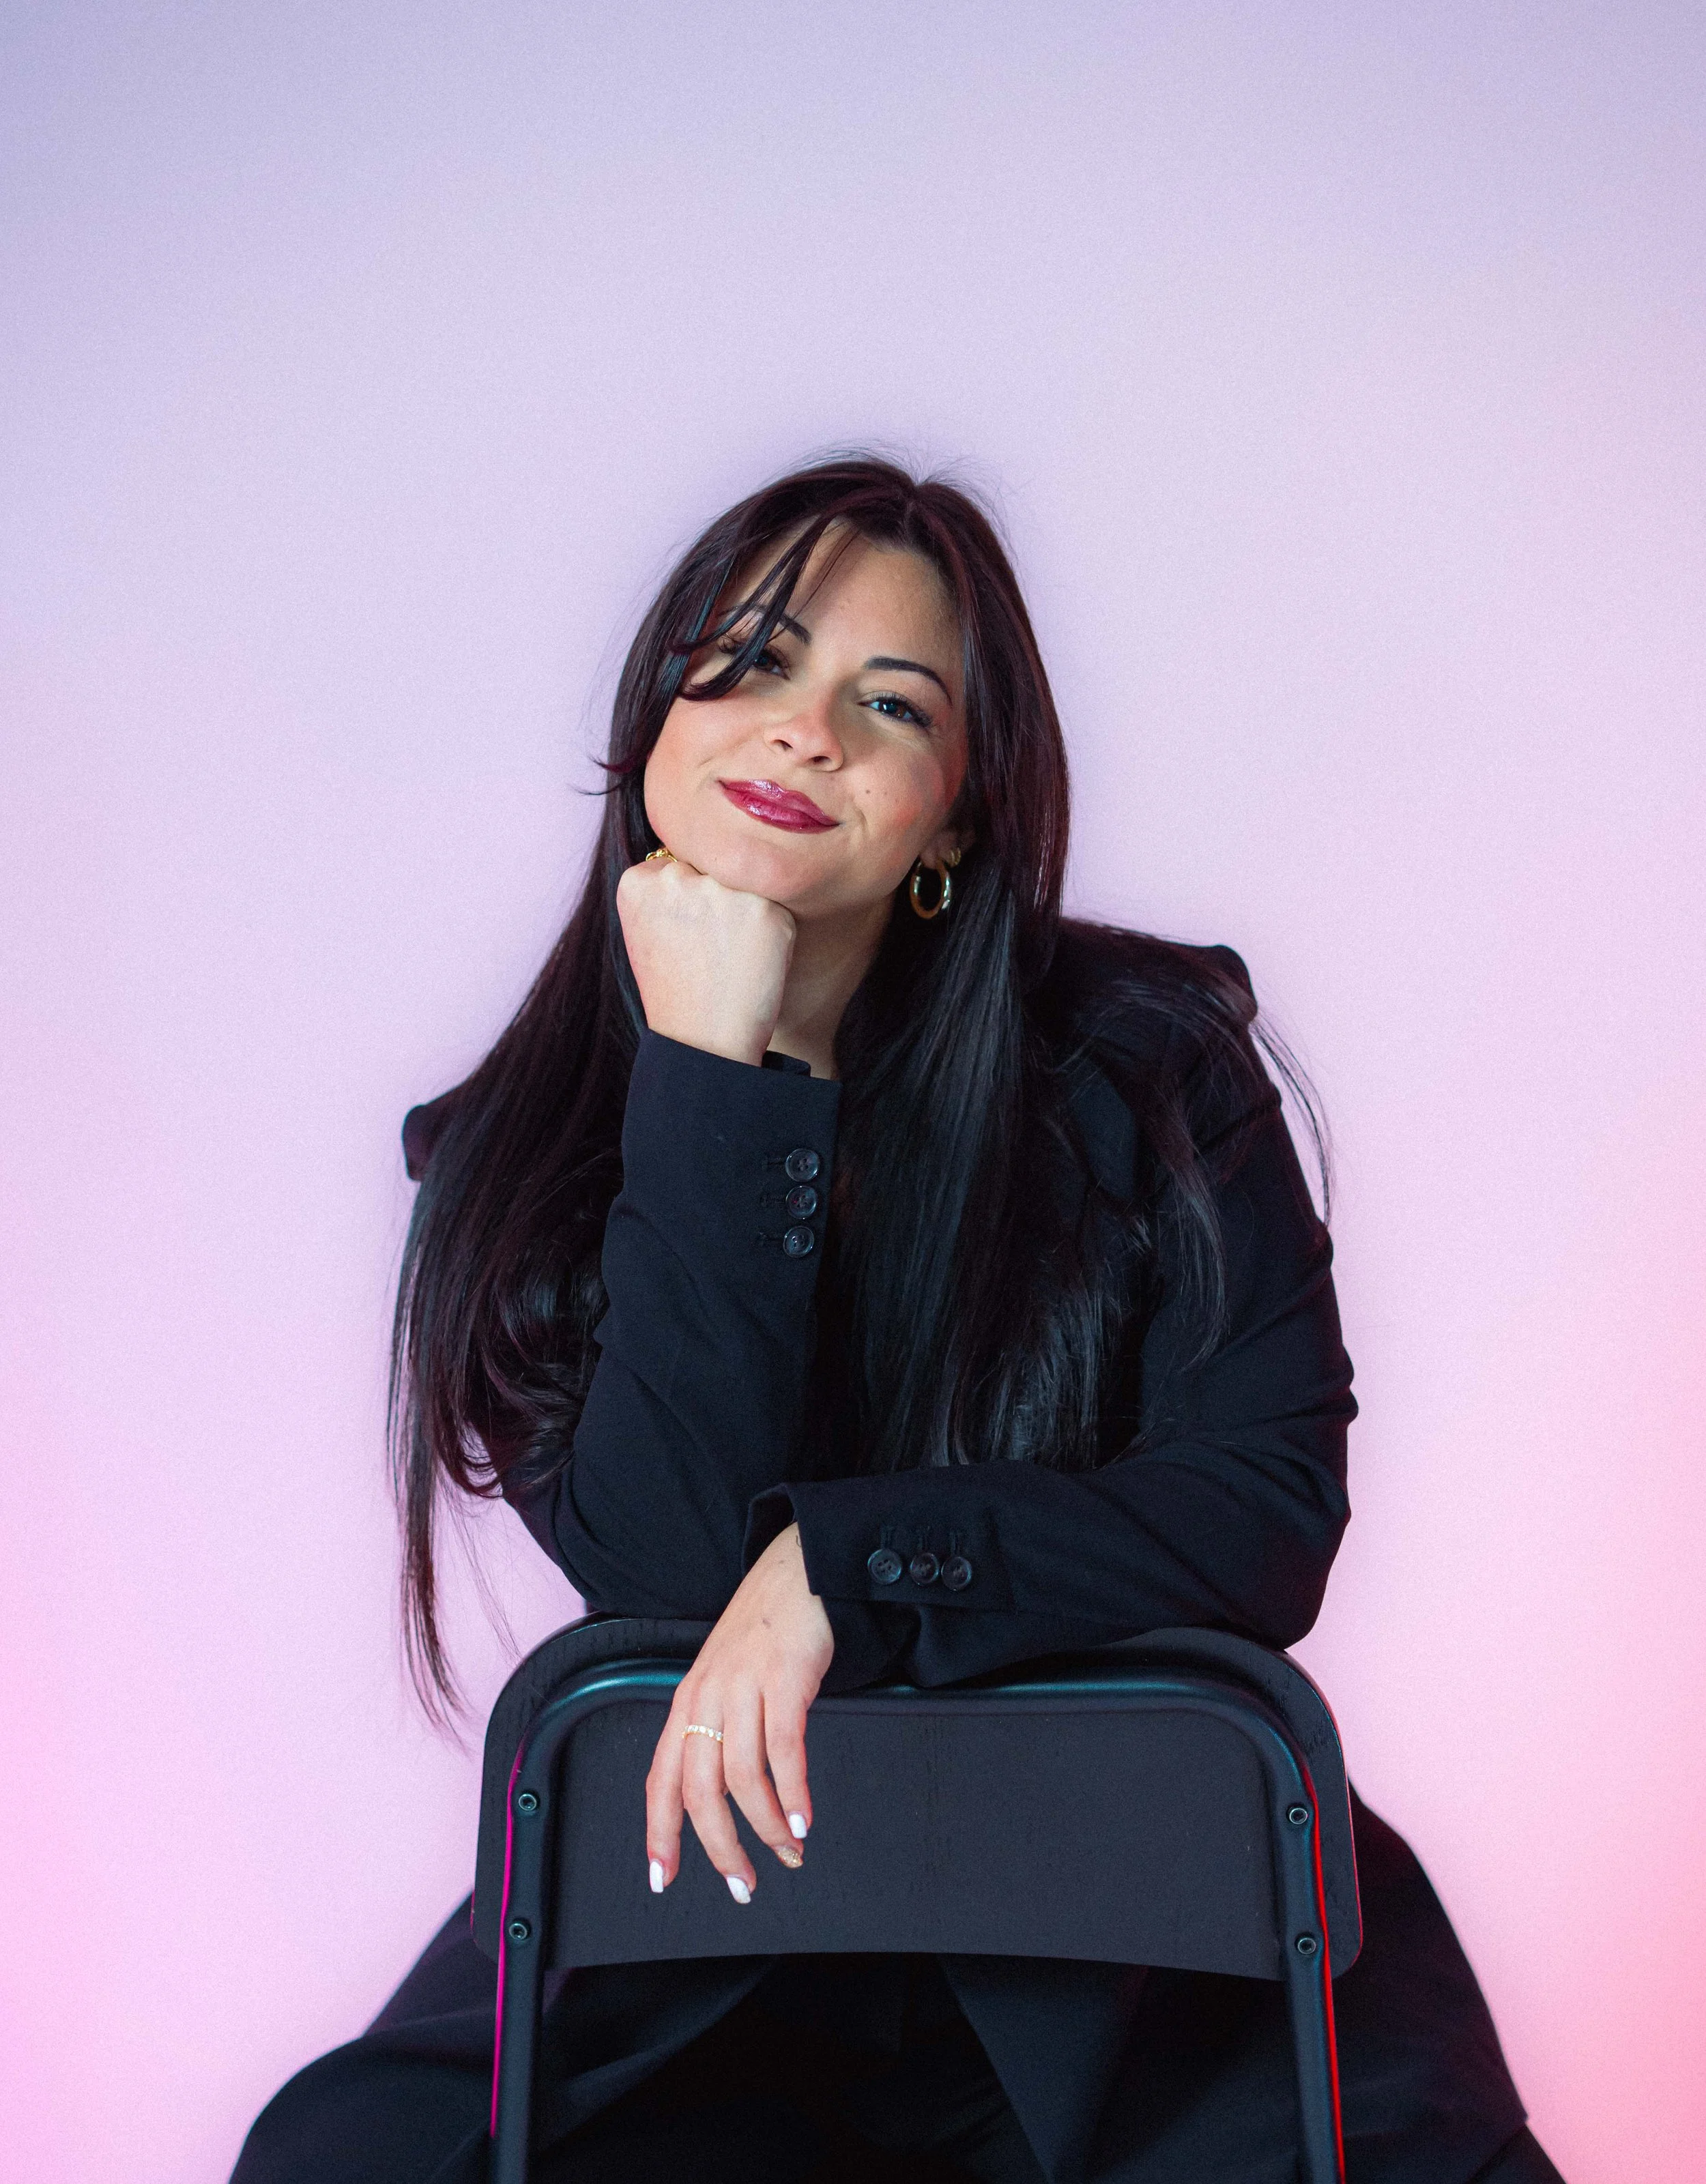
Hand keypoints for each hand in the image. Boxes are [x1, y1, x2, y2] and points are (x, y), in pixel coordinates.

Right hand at [616, 850, 795, 1067]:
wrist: (703, 1042)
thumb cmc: (677, 991)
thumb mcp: (647, 932)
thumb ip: (665, 889)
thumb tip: (699, 852)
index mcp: (638, 881)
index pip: (679, 864)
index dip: (692, 902)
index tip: (688, 938)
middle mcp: (675, 877)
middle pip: (713, 867)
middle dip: (719, 901)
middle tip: (712, 951)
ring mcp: (719, 889)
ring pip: (745, 881)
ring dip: (747, 912)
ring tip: (731, 958)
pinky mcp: (762, 907)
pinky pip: (776, 904)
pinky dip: (774, 931)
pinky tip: (752, 962)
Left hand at [645, 1524, 833, 1901]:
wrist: (794, 1572)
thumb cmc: (761, 1631)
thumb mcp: (722, 1680)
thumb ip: (715, 1729)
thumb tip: (718, 1794)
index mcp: (686, 1702)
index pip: (660, 1779)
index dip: (660, 1832)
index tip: (664, 1876)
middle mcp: (707, 1697)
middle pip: (700, 1790)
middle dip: (719, 1847)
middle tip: (743, 1883)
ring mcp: (744, 1687)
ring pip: (743, 1778)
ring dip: (767, 1827)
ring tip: (789, 1851)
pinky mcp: (783, 1678)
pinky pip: (785, 1748)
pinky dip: (794, 1792)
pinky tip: (804, 1818)